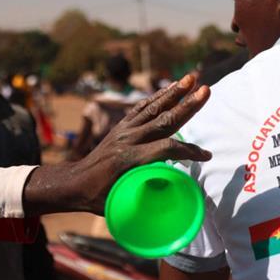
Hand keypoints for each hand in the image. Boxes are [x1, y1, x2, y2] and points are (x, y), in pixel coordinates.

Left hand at [24, 75, 211, 215]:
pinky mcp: (121, 126)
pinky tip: (172, 87)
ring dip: (175, 92)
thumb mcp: (123, 201)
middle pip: (164, 120)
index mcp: (129, 160)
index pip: (166, 149)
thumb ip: (148, 192)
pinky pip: (142, 107)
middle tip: (206, 90)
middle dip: (187, 106)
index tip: (206, 156)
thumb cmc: (98, 198)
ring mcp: (123, 130)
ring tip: (192, 78)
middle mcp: (128, 140)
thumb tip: (177, 191)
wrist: (72, 182)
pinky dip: (158, 96)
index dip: (189, 151)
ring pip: (154, 108)